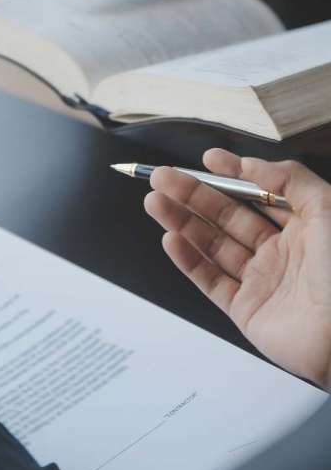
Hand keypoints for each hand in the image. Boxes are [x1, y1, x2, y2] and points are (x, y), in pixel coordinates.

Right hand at [144, 149, 330, 388]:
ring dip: (181, 221)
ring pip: (212, 245)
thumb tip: (250, 164)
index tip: (207, 160)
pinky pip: (210, 280)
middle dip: (193, 195)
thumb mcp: (328, 210)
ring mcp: (260, 280)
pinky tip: (171, 239)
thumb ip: (290, 179)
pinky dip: (188, 260)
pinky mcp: (246, 309)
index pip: (258, 194)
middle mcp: (279, 251)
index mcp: (303, 226)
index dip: (232, 174)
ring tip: (155, 202)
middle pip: (226, 216)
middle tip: (162, 178)